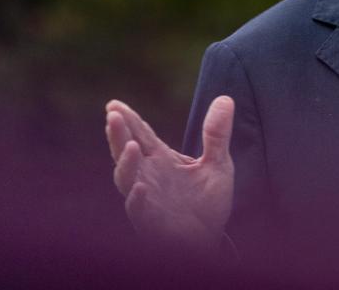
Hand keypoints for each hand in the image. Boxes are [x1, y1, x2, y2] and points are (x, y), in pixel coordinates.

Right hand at [104, 96, 234, 252]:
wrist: (209, 239)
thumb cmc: (208, 201)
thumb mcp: (219, 163)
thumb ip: (217, 133)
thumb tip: (225, 98)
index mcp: (161, 160)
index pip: (141, 135)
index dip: (129, 119)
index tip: (114, 103)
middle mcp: (148, 176)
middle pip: (127, 151)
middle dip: (119, 134)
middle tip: (113, 115)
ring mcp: (147, 199)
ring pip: (126, 179)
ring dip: (126, 163)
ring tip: (131, 145)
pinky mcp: (151, 221)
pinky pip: (139, 211)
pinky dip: (137, 200)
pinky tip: (139, 189)